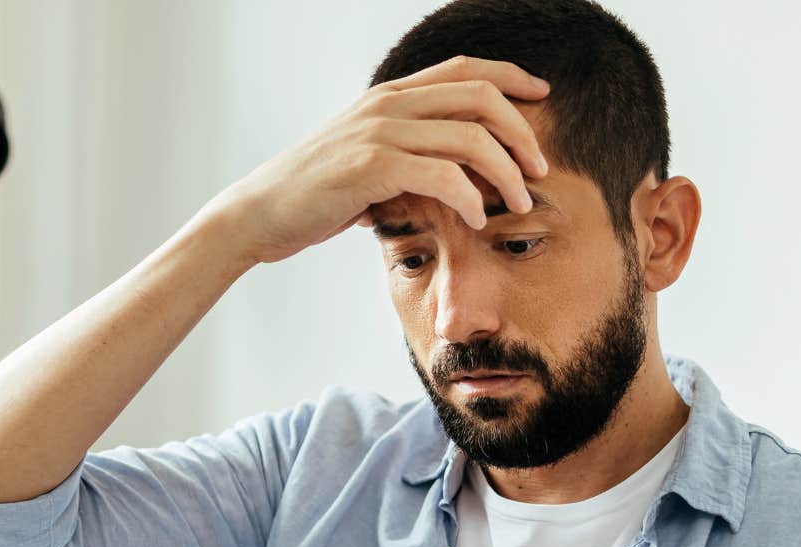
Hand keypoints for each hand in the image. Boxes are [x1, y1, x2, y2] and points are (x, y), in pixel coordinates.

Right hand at [204, 55, 551, 265]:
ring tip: (518, 203)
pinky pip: (442, 175)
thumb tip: (439, 180)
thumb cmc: (309, 197)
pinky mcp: (371, 167)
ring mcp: (380, 132)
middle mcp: (388, 105)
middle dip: (522, 132)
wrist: (257, 214)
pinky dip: (469, 199)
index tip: (542, 100)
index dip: (511, 79)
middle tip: (540, 170)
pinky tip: (475, 221)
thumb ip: (402, 159)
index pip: (465, 70)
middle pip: (480, 97)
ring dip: (506, 172)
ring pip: (470, 136)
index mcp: (389, 98)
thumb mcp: (361, 164)